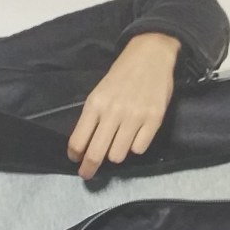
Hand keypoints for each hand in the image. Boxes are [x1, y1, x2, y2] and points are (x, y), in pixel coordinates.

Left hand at [68, 32, 179, 178]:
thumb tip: (85, 145)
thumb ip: (93, 117)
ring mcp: (134, 117)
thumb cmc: (122, 74)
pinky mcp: (154, 120)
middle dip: (89, 168)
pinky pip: (139, 148)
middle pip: (96, 153)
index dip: (76, 156)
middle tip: (88, 173)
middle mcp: (113, 112)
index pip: (78, 140)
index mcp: (95, 104)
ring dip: (116, 153)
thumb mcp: (100, 92)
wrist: (151, 55)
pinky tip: (135, 135)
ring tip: (118, 143)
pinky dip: (135, 146)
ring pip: (118, 155)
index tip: (77, 160)